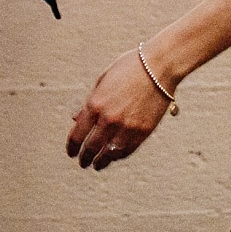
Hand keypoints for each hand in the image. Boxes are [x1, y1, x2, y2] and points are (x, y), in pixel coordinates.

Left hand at [66, 43, 175, 170]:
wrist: (159, 66)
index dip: (72, 147)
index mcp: (95, 103)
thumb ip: (89, 101)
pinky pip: (127, 151)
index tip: (71, 152)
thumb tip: (75, 118)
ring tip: (96, 165)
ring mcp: (126, 127)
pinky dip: (118, 156)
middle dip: (84, 158)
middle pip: (91, 147)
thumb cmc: (130, 68)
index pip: (77, 134)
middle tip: (82, 162)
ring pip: (108, 154)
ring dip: (100, 162)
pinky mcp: (142, 132)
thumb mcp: (103, 80)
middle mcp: (108, 119)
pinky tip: (114, 157)